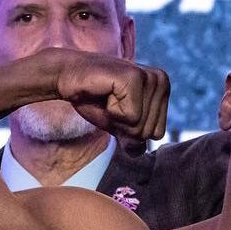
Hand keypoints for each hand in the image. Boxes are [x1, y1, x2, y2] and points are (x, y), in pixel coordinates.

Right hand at [53, 49, 169, 140]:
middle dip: (123, 125)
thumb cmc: (94, 99)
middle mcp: (161, 80)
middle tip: (110, 103)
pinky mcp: (134, 77)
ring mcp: (149, 77)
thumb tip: (140, 152)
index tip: (118, 109)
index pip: (157, 134)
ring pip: (140, 127)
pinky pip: (131, 117)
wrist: (67, 77)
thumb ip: (133, 140)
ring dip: (117, 118)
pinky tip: (105, 92)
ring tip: (108, 97)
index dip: (132, 130)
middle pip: (148, 132)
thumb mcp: (118, 125)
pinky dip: (112, 111)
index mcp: (163, 89)